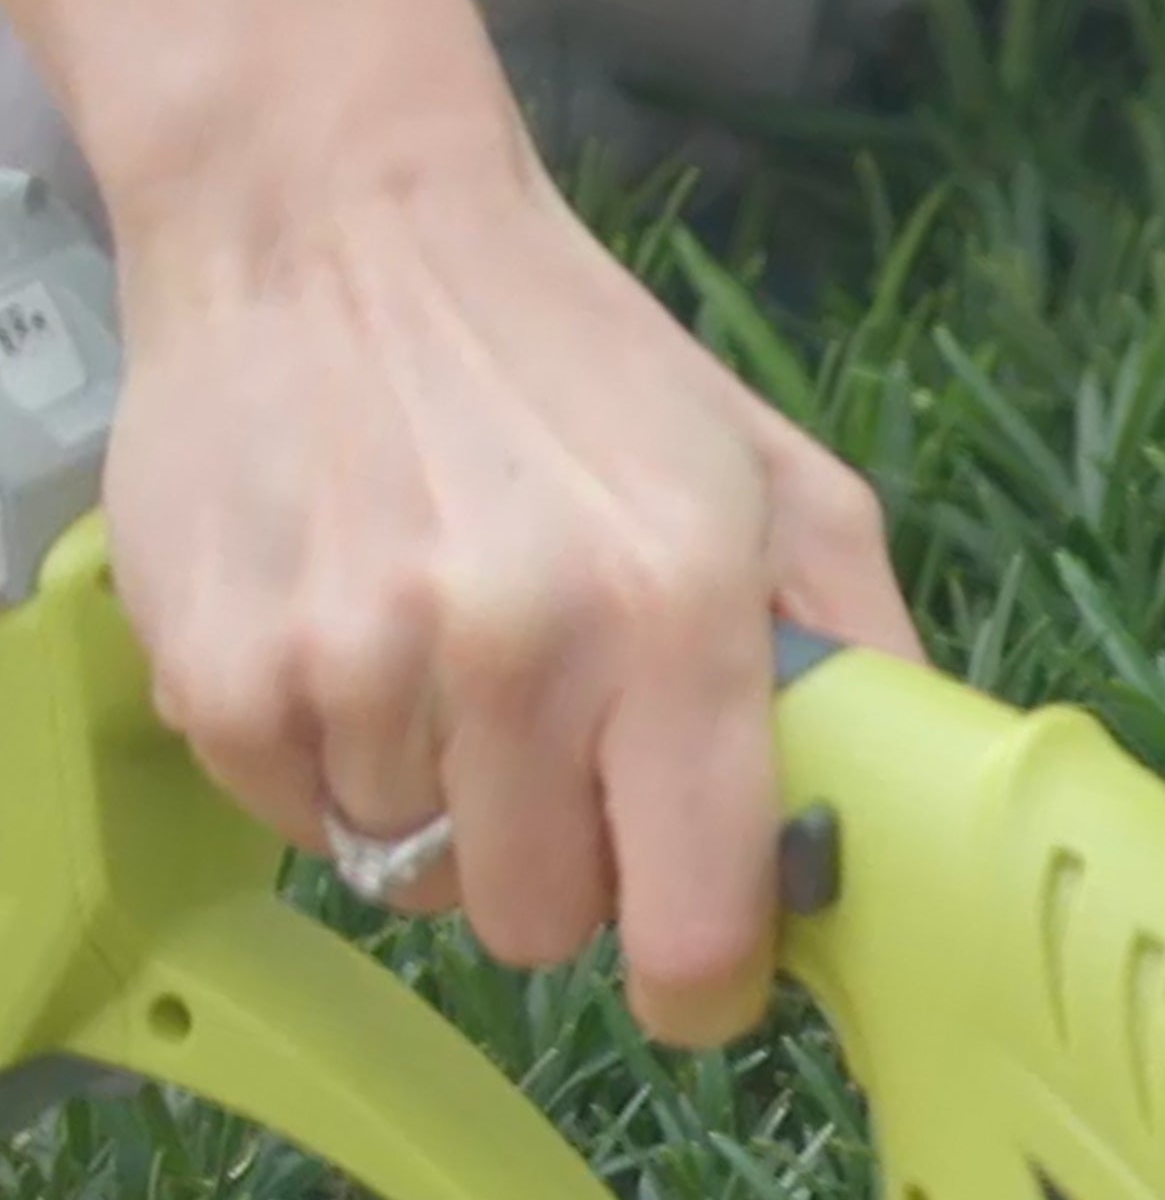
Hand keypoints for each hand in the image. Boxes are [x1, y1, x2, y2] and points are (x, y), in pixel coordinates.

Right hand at [98, 132, 924, 1048]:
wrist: (333, 216)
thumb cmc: (582, 374)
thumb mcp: (785, 489)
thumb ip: (866, 661)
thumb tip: (909, 833)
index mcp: (673, 614)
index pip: (691, 926)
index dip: (701, 982)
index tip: (699, 968)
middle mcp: (511, 646)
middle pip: (541, 926)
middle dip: (564, 871)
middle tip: (561, 760)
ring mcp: (350, 659)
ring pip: (416, 878)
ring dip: (444, 810)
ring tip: (454, 674)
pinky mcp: (219, 668)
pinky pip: (302, 822)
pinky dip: (333, 769)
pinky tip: (357, 651)